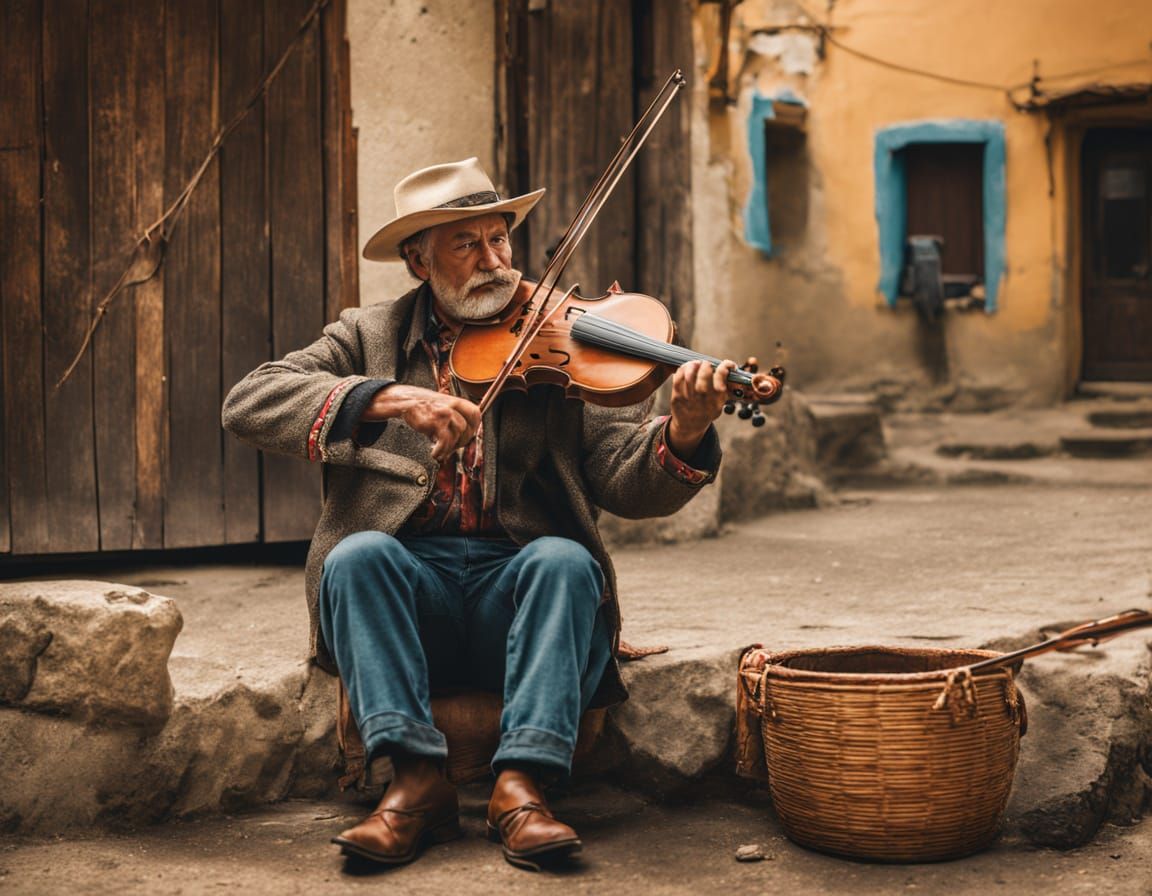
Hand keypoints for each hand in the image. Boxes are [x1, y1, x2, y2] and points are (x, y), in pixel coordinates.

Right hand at [362, 384, 480, 463]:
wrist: (404, 402)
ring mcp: (444, 413)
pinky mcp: (435, 422)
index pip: (475, 414)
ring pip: (456, 437)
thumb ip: (455, 417)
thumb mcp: (442, 406)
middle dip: (460, 442)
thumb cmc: (423, 406)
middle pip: (467, 429)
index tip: (467, 436)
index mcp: (456, 401)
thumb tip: (464, 437)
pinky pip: (445, 441)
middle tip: (452, 447)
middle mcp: (452, 406)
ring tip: (441, 451)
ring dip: (449, 448)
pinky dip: (441, 451)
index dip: (474, 427)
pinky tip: (434, 453)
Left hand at [667, 358, 735, 458]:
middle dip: (706, 366)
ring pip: (689, 376)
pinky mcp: (677, 398)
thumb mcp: (720, 404)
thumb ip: (726, 388)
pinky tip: (686, 368)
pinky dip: (682, 370)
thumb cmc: (706, 410)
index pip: (721, 379)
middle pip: (704, 376)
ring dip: (693, 366)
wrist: (690, 426)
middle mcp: (703, 400)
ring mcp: (688, 399)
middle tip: (707, 364)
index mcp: (716, 401)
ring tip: (696, 363)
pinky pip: (677, 379)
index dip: (725, 367)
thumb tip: (733, 370)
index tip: (726, 364)